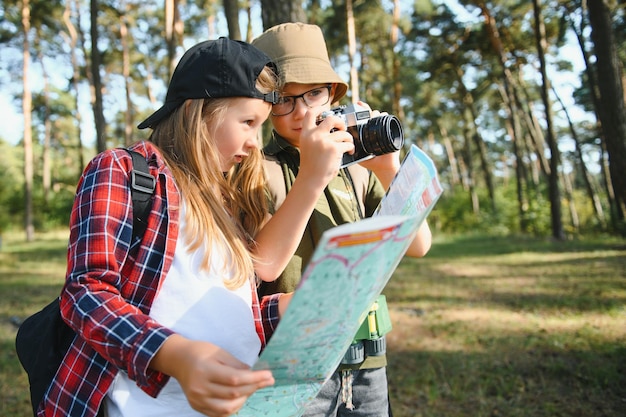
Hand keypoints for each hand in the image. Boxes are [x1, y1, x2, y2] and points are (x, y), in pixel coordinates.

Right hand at [151, 335, 273, 416]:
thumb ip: (236, 365)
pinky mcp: (197, 407)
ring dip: (245, 399)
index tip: (268, 375)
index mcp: (205, 370)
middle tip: (267, 380)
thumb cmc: (200, 352)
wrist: (179, 360)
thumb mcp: (219, 352)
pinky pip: (219, 413)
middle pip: (233, 394)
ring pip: (227, 408)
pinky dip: (233, 407)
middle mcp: (200, 388)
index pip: (235, 379)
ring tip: (252, 388)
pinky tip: (241, 397)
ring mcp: (197, 400)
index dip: (254, 378)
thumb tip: (253, 374)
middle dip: (254, 387)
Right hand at [297, 108, 354, 189]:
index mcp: (306, 134)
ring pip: (343, 133)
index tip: (325, 110)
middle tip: (343, 128)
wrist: (311, 179)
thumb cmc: (311, 165)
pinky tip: (349, 152)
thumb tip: (330, 126)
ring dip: (348, 139)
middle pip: (331, 118)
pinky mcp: (334, 149)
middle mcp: (314, 135)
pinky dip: (351, 147)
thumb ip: (315, 135)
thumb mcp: (307, 146)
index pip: (310, 114)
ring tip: (348, 145)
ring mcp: (324, 141)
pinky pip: (347, 144)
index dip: (318, 109)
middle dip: (340, 122)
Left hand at [354, 101, 401, 186]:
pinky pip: (388, 120)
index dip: (359, 110)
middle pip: (369, 114)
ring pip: (378, 115)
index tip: (356, 104)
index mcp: (365, 133)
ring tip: (371, 114)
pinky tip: (382, 116)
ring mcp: (382, 129)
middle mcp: (373, 129)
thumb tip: (339, 143)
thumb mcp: (357, 154)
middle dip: (366, 109)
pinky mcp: (390, 132)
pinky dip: (385, 116)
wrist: (382, 167)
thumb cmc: (370, 161)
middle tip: (361, 106)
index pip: (362, 118)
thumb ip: (350, 149)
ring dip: (375, 113)